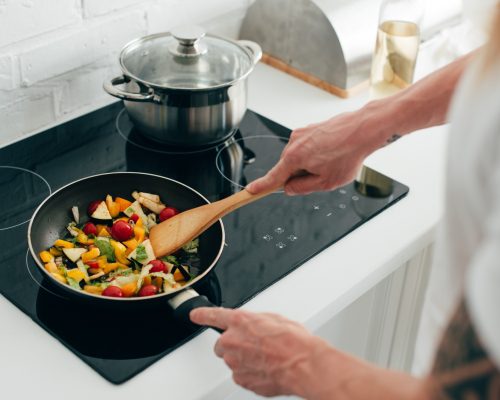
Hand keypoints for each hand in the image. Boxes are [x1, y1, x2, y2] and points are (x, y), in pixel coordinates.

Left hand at [190, 307, 328, 397]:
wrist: (304, 365)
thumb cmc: (294, 341)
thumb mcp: (274, 319)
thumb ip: (255, 321)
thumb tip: (253, 326)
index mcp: (240, 321)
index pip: (213, 315)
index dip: (202, 315)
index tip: (194, 315)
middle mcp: (232, 341)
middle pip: (221, 344)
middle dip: (233, 344)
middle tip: (253, 346)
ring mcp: (235, 362)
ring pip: (232, 361)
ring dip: (243, 359)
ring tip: (266, 358)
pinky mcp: (241, 380)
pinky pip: (241, 375)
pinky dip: (250, 373)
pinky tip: (266, 369)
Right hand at [246, 110, 381, 195]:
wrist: (364, 130)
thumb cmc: (348, 154)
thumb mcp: (325, 182)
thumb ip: (303, 188)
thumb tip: (290, 188)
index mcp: (294, 157)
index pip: (273, 177)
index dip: (261, 186)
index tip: (250, 191)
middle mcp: (294, 142)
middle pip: (288, 168)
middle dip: (301, 175)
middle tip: (323, 175)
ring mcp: (302, 133)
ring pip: (299, 157)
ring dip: (311, 164)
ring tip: (332, 161)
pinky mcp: (310, 129)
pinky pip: (307, 147)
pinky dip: (317, 154)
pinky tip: (333, 153)